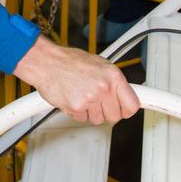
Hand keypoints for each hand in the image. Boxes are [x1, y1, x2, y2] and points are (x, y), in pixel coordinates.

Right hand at [13, 37, 139, 124]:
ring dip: (91, 112)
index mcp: (113, 76)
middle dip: (107, 112)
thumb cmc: (70, 61)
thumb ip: (113, 81)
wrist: (47, 63)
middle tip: (99, 102)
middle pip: (115, 116)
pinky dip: (78, 112)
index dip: (127, 109)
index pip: (132, 104)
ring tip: (84, 96)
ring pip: (98, 120)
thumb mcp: (99, 64)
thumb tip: (123, 93)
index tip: (124, 109)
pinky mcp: (77, 108)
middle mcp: (104, 88)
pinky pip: (82, 119)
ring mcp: (90, 99)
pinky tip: (74, 98)